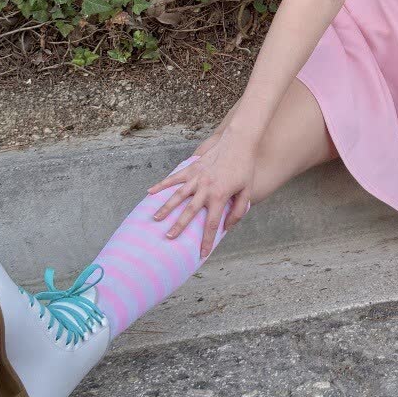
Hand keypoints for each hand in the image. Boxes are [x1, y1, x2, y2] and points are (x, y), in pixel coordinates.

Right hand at [145, 130, 258, 258]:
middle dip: (179, 226)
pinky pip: (174, 178)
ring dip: (166, 207)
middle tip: (168, 237)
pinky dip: (162, 185)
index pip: (211, 224)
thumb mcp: (247, 191)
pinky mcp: (192, 168)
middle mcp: (206, 188)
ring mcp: (197, 177)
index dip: (206, 240)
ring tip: (156, 219)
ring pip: (178, 195)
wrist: (239, 142)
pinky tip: (150, 192)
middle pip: (189, 212)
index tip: (201, 254)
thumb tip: (226, 227)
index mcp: (220, 196)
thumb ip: (238, 211)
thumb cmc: (244, 168)